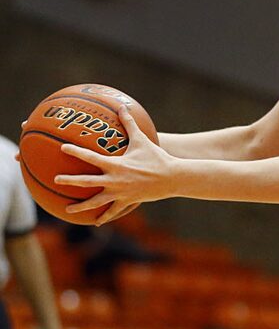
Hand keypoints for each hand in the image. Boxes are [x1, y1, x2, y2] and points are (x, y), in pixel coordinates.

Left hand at [55, 106, 173, 224]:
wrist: (172, 177)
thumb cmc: (157, 157)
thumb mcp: (142, 140)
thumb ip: (129, 124)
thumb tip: (122, 107)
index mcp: (116, 165)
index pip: (90, 158)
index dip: (75, 152)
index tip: (63, 148)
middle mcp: (114, 180)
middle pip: (87, 182)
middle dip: (69, 181)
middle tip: (55, 180)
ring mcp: (120, 193)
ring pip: (96, 202)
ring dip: (80, 207)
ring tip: (67, 209)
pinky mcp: (127, 201)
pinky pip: (113, 211)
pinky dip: (104, 216)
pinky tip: (96, 221)